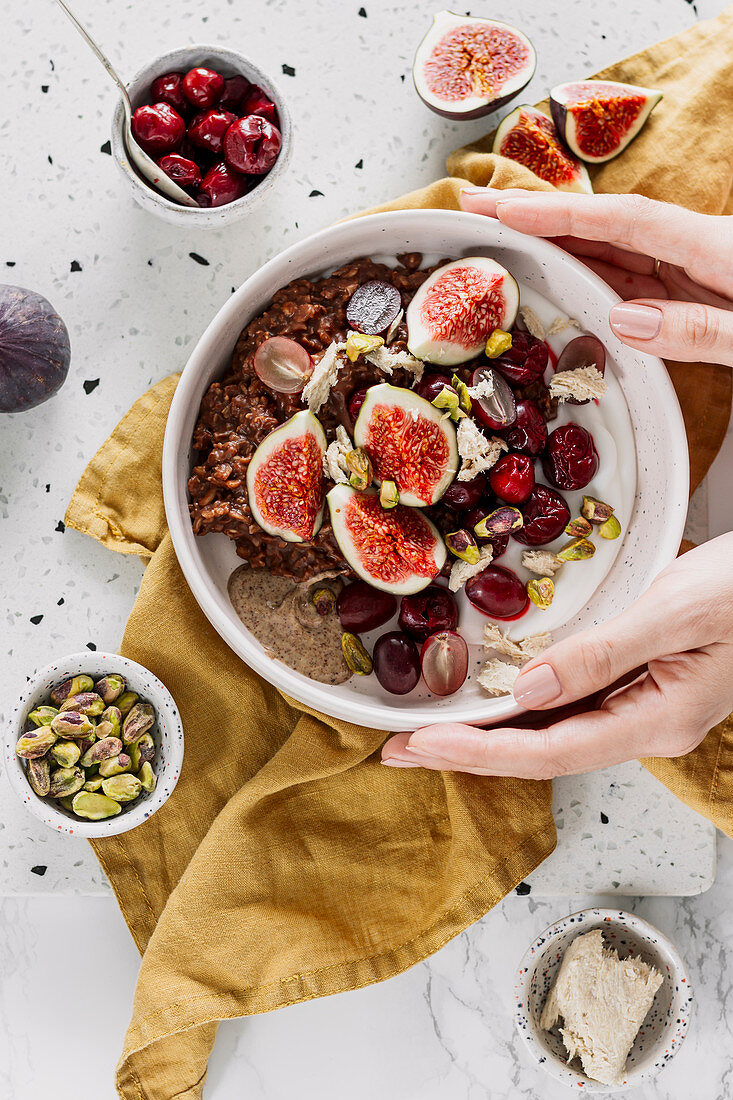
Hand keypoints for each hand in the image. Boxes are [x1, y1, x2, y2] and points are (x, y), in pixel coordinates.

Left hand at [381, 536, 732, 777]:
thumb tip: (527, 691)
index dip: (480, 752)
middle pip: (541, 752)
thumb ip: (602, 655)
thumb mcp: (675, 613)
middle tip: (399, 749)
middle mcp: (646, 724)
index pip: (549, 751)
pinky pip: (569, 706)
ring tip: (428, 733)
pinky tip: (491, 705)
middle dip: (467, 752)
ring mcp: (645, 707)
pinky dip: (521, 708)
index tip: (422, 745)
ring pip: (552, 732)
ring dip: (488, 735)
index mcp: (657, 721)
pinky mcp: (642, 683)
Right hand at [458, 188, 732, 365]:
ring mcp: (694, 272)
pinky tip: (556, 278)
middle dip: (541, 214)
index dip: (561, 213)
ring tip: (499, 237)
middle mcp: (698, 250)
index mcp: (717, 248)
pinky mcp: (694, 295)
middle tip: (478, 207)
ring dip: (557, 245)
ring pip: (613, 253)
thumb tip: (623, 321)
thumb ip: (698, 330)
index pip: (624, 221)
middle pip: (607, 225)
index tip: (506, 211)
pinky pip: (632, 283)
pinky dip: (589, 279)